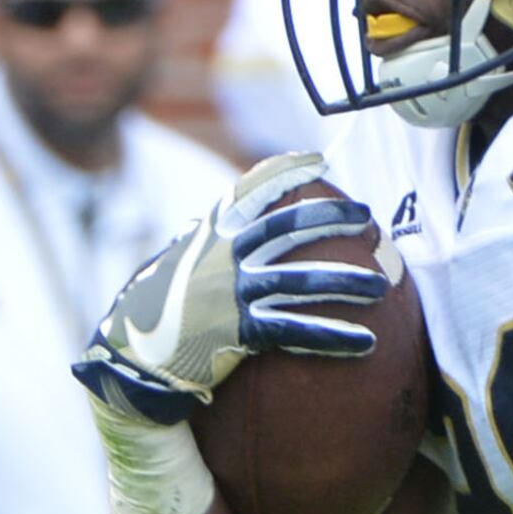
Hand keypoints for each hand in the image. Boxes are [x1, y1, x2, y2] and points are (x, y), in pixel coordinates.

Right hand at [74, 153, 388, 425]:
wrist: (131, 353)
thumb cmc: (157, 309)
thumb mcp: (177, 263)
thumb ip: (203, 243)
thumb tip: (211, 222)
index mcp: (212, 234)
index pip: (253, 189)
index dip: (288, 171)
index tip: (318, 160)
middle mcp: (224, 256)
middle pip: (289, 228)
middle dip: (334, 219)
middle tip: (369, 220)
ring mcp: (232, 292)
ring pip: (301, 280)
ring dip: (347, 281)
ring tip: (382, 285)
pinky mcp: (238, 330)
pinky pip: (296, 331)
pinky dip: (334, 336)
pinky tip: (366, 341)